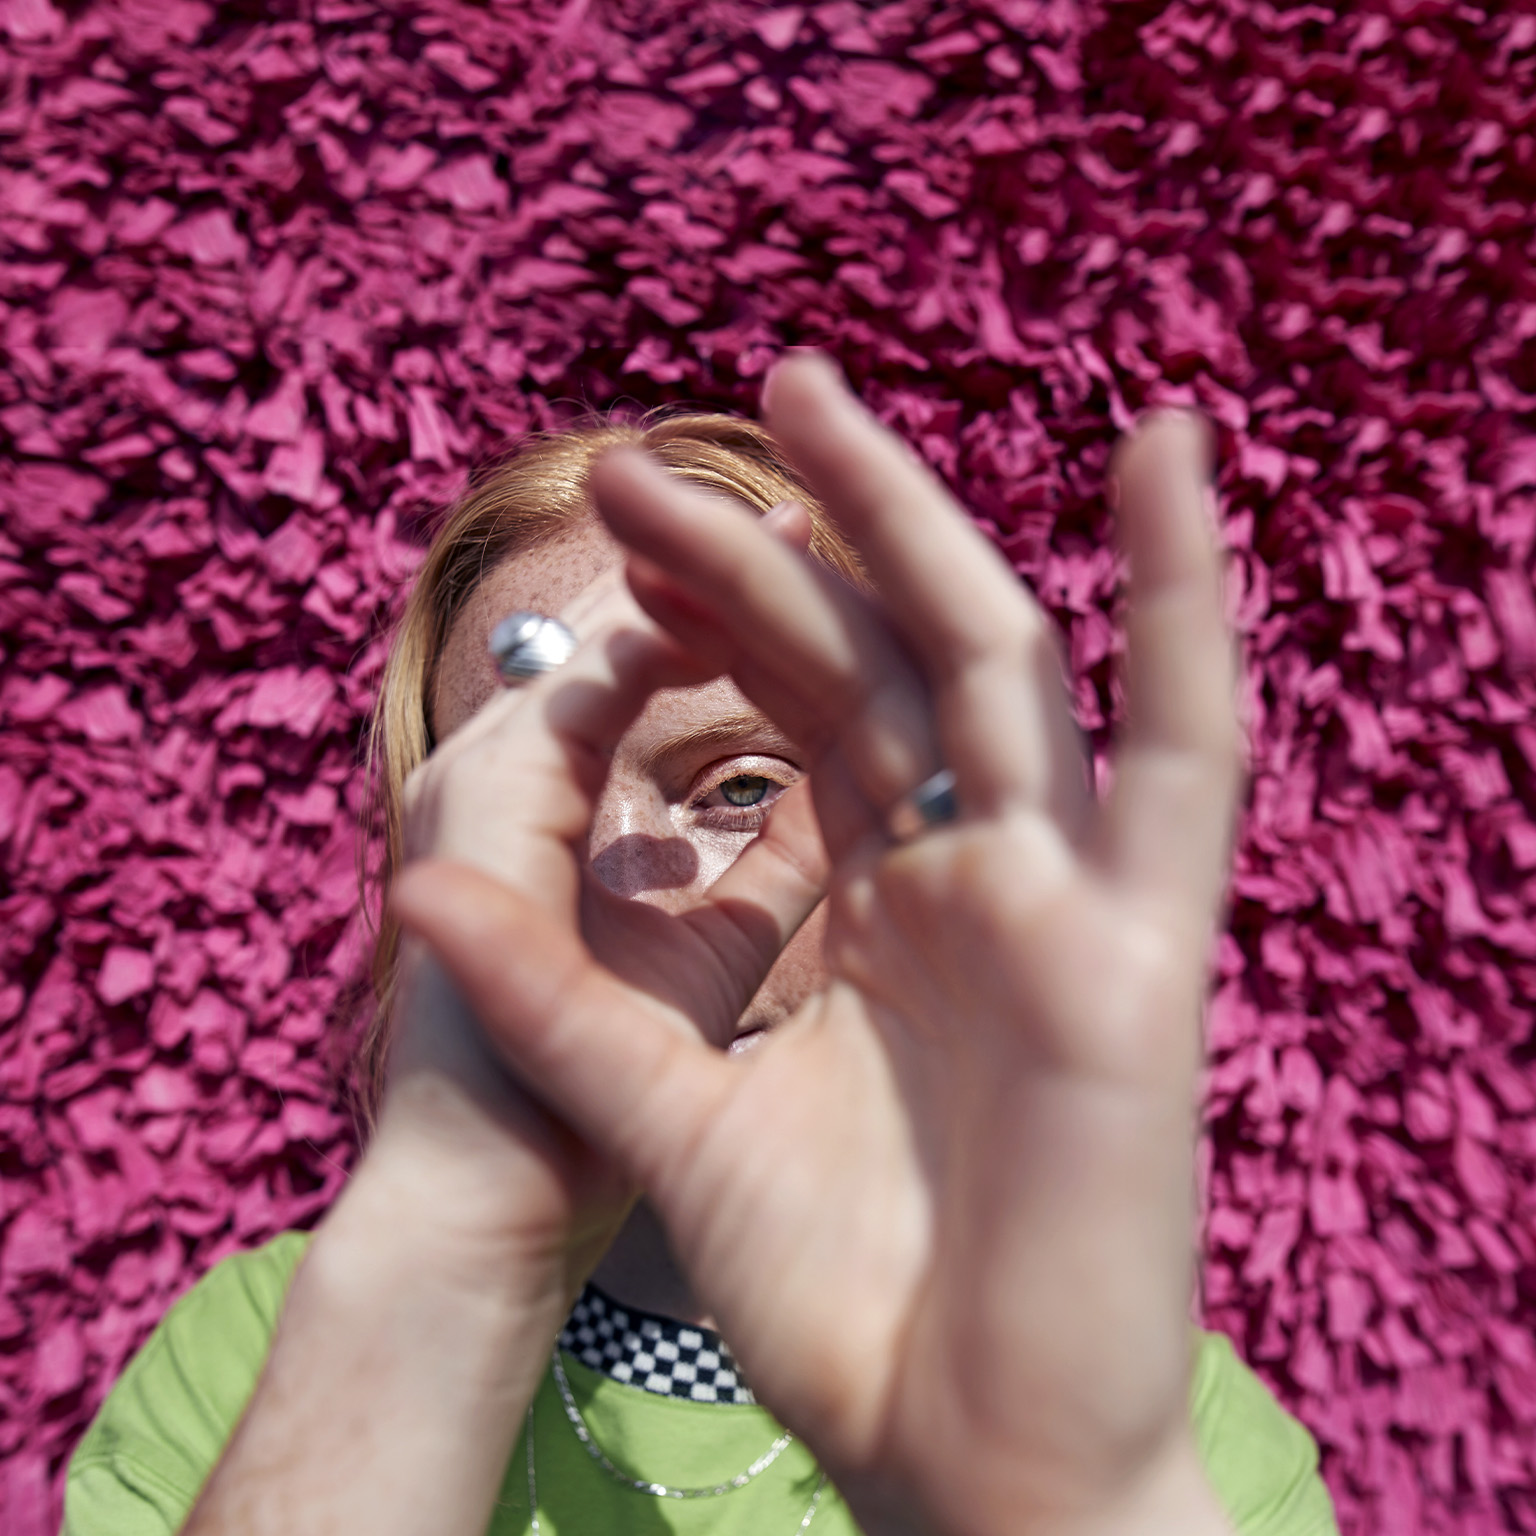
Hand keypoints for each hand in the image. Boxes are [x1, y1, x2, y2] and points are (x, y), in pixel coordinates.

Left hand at [394, 355, 1239, 1535]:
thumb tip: (412, 895)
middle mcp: (974, 872)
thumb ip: (558, 995)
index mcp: (881, 902)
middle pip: (875, 657)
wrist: (958, 1451)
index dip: (719, 610)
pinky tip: (1167, 459)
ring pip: (998, 661)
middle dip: (777, 537)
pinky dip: (1189, 603)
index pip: (797, 708)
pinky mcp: (1142, 950)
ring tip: (824, 392)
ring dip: (917, 519)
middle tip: (674, 438)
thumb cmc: (834, 1296)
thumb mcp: (670, 1107)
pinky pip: (1186, 749)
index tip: (633, 527)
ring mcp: (1060, 896)